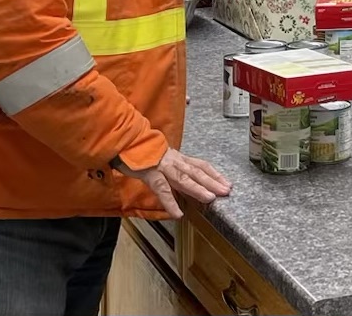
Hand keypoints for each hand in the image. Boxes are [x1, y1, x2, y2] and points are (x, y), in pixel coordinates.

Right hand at [115, 148, 231, 218]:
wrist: (124, 138)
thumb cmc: (140, 150)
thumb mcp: (161, 156)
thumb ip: (172, 166)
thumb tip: (184, 177)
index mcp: (177, 157)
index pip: (200, 165)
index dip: (214, 174)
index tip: (227, 182)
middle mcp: (173, 160)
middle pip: (196, 171)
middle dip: (213, 181)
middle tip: (227, 191)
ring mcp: (162, 166)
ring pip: (183, 178)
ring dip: (198, 188)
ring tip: (210, 198)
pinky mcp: (149, 173)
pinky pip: (162, 189)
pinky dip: (170, 201)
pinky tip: (177, 213)